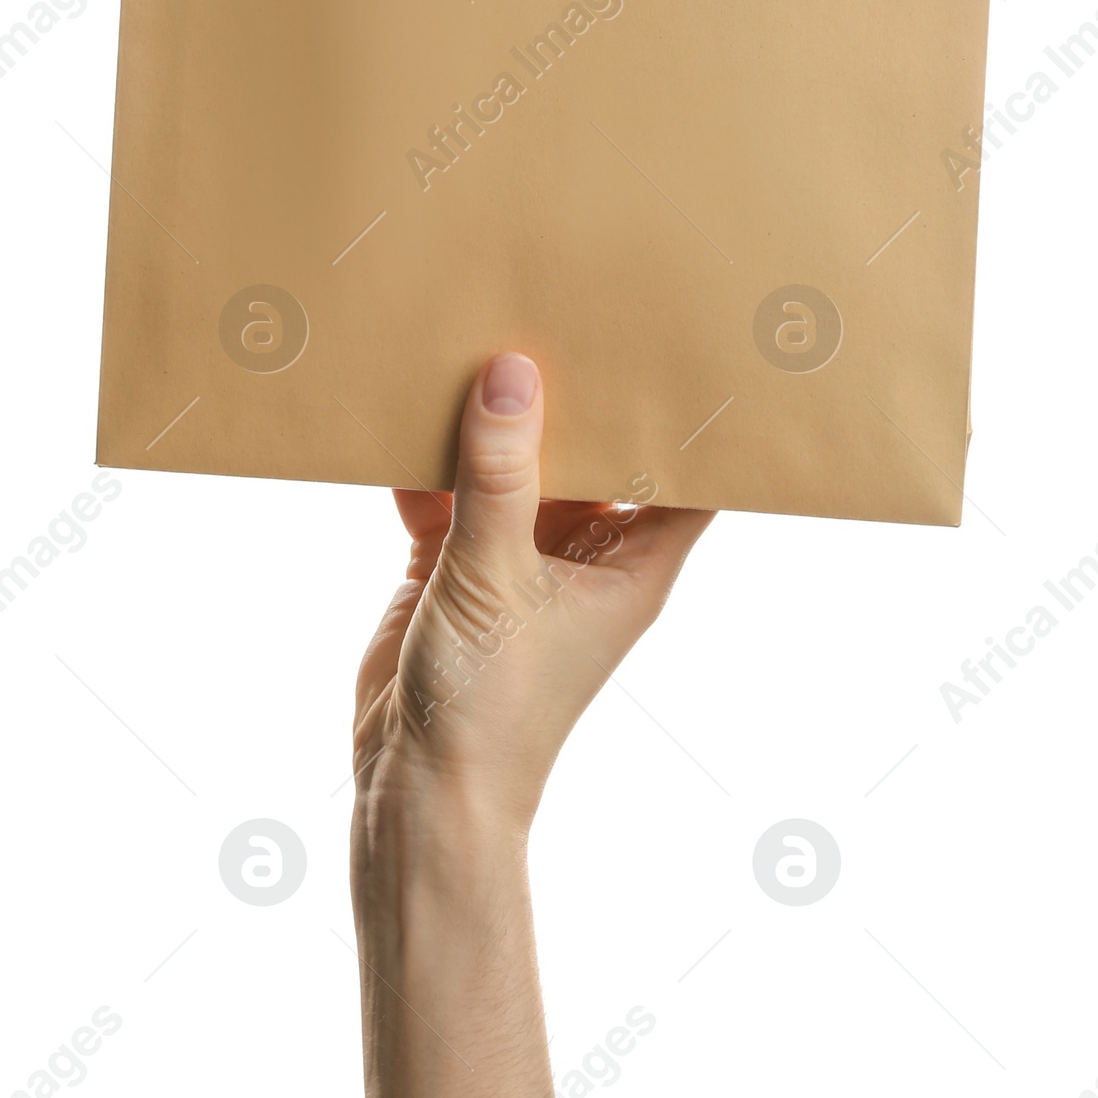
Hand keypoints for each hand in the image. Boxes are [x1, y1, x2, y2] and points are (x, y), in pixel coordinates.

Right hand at [352, 350, 713, 835]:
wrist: (418, 793)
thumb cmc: (492, 710)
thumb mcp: (495, 576)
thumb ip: (500, 475)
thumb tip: (512, 374)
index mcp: (632, 562)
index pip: (688, 476)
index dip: (694, 417)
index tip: (687, 344)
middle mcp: (584, 554)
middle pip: (592, 452)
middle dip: (574, 394)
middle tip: (560, 305)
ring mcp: (518, 559)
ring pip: (514, 467)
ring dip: (492, 421)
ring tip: (475, 334)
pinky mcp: (454, 566)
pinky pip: (447, 493)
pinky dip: (427, 461)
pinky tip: (404, 409)